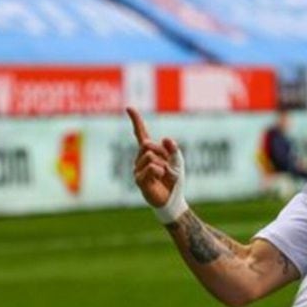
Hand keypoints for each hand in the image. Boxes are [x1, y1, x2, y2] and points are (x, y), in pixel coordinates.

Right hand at [127, 107, 187, 222]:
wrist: (172, 199)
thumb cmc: (174, 180)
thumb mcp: (178, 162)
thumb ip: (174, 150)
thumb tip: (166, 138)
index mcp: (149, 152)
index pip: (141, 133)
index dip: (136, 120)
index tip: (129, 108)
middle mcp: (140, 158)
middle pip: (148, 144)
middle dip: (162, 153)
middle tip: (166, 167)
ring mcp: (137, 169)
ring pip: (150, 156)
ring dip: (163, 165)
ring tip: (163, 175)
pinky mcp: (139, 180)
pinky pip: (151, 167)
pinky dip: (161, 172)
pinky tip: (159, 179)